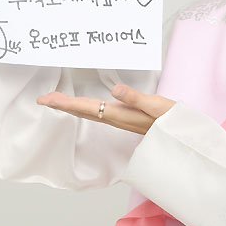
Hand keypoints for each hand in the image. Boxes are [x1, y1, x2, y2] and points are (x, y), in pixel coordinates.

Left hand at [36, 84, 176, 134]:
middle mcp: (116, 118)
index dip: (66, 103)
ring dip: (71, 106)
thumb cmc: (171, 120)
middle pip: (83, 111)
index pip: (87, 108)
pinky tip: (82, 104)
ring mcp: (120, 118)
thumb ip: (136, 98)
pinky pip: (98, 111)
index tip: (47, 100)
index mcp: (120, 114)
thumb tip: (114, 90)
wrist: (182, 136)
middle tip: (42, 99)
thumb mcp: (157, 105)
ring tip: (55, 100)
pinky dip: (85, 106)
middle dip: (62, 105)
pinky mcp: (124, 116)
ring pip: (89, 112)